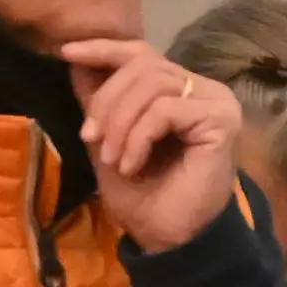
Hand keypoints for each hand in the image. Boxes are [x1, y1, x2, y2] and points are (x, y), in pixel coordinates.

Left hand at [58, 38, 244, 253]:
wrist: (168, 238)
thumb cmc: (143, 195)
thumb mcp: (108, 140)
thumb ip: (98, 101)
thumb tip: (74, 60)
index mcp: (179, 89)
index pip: (141, 52)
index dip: (103, 49)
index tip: (66, 53)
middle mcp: (201, 89)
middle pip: (143, 65)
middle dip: (107, 100)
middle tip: (90, 137)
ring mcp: (215, 102)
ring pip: (153, 84)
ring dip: (120, 122)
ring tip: (110, 158)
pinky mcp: (220, 120)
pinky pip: (166, 109)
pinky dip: (138, 137)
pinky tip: (131, 165)